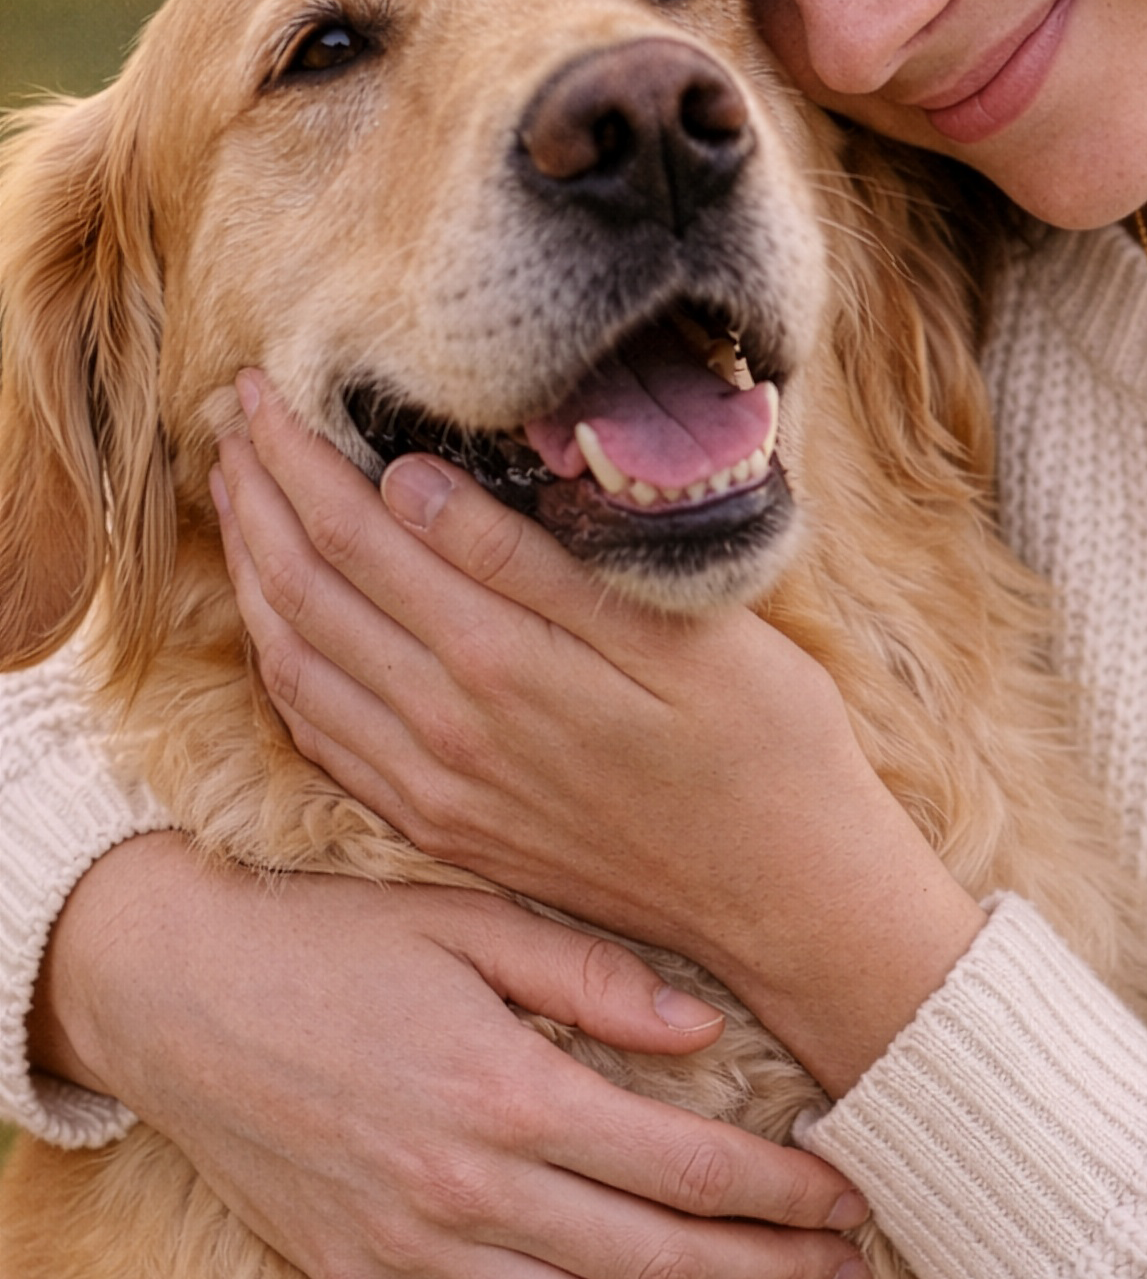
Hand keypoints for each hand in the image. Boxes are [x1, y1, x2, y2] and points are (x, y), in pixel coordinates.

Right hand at [30, 832, 872, 1278]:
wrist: (179, 994)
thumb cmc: (337, 943)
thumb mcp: (472, 920)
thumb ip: (594, 976)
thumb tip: (703, 1033)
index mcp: (510, 1092)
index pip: (683, 1167)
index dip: (782, 1193)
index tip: (852, 1195)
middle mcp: (469, 1192)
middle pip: (655, 1264)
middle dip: (770, 1278)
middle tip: (852, 1273)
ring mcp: (412, 1256)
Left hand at [212, 370, 985, 1095]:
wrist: (781, 892)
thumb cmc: (763, 740)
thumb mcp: (681, 634)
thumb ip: (537, 565)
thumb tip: (415, 486)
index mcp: (503, 662)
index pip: (359, 533)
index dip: (301, 457)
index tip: (268, 386)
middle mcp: (445, 729)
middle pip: (309, 589)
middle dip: (259, 495)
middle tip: (233, 419)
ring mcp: (435, 787)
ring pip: (296, 662)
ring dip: (253, 571)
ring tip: (237, 498)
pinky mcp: (441, 825)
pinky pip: (323, 739)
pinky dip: (280, 665)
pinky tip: (278, 626)